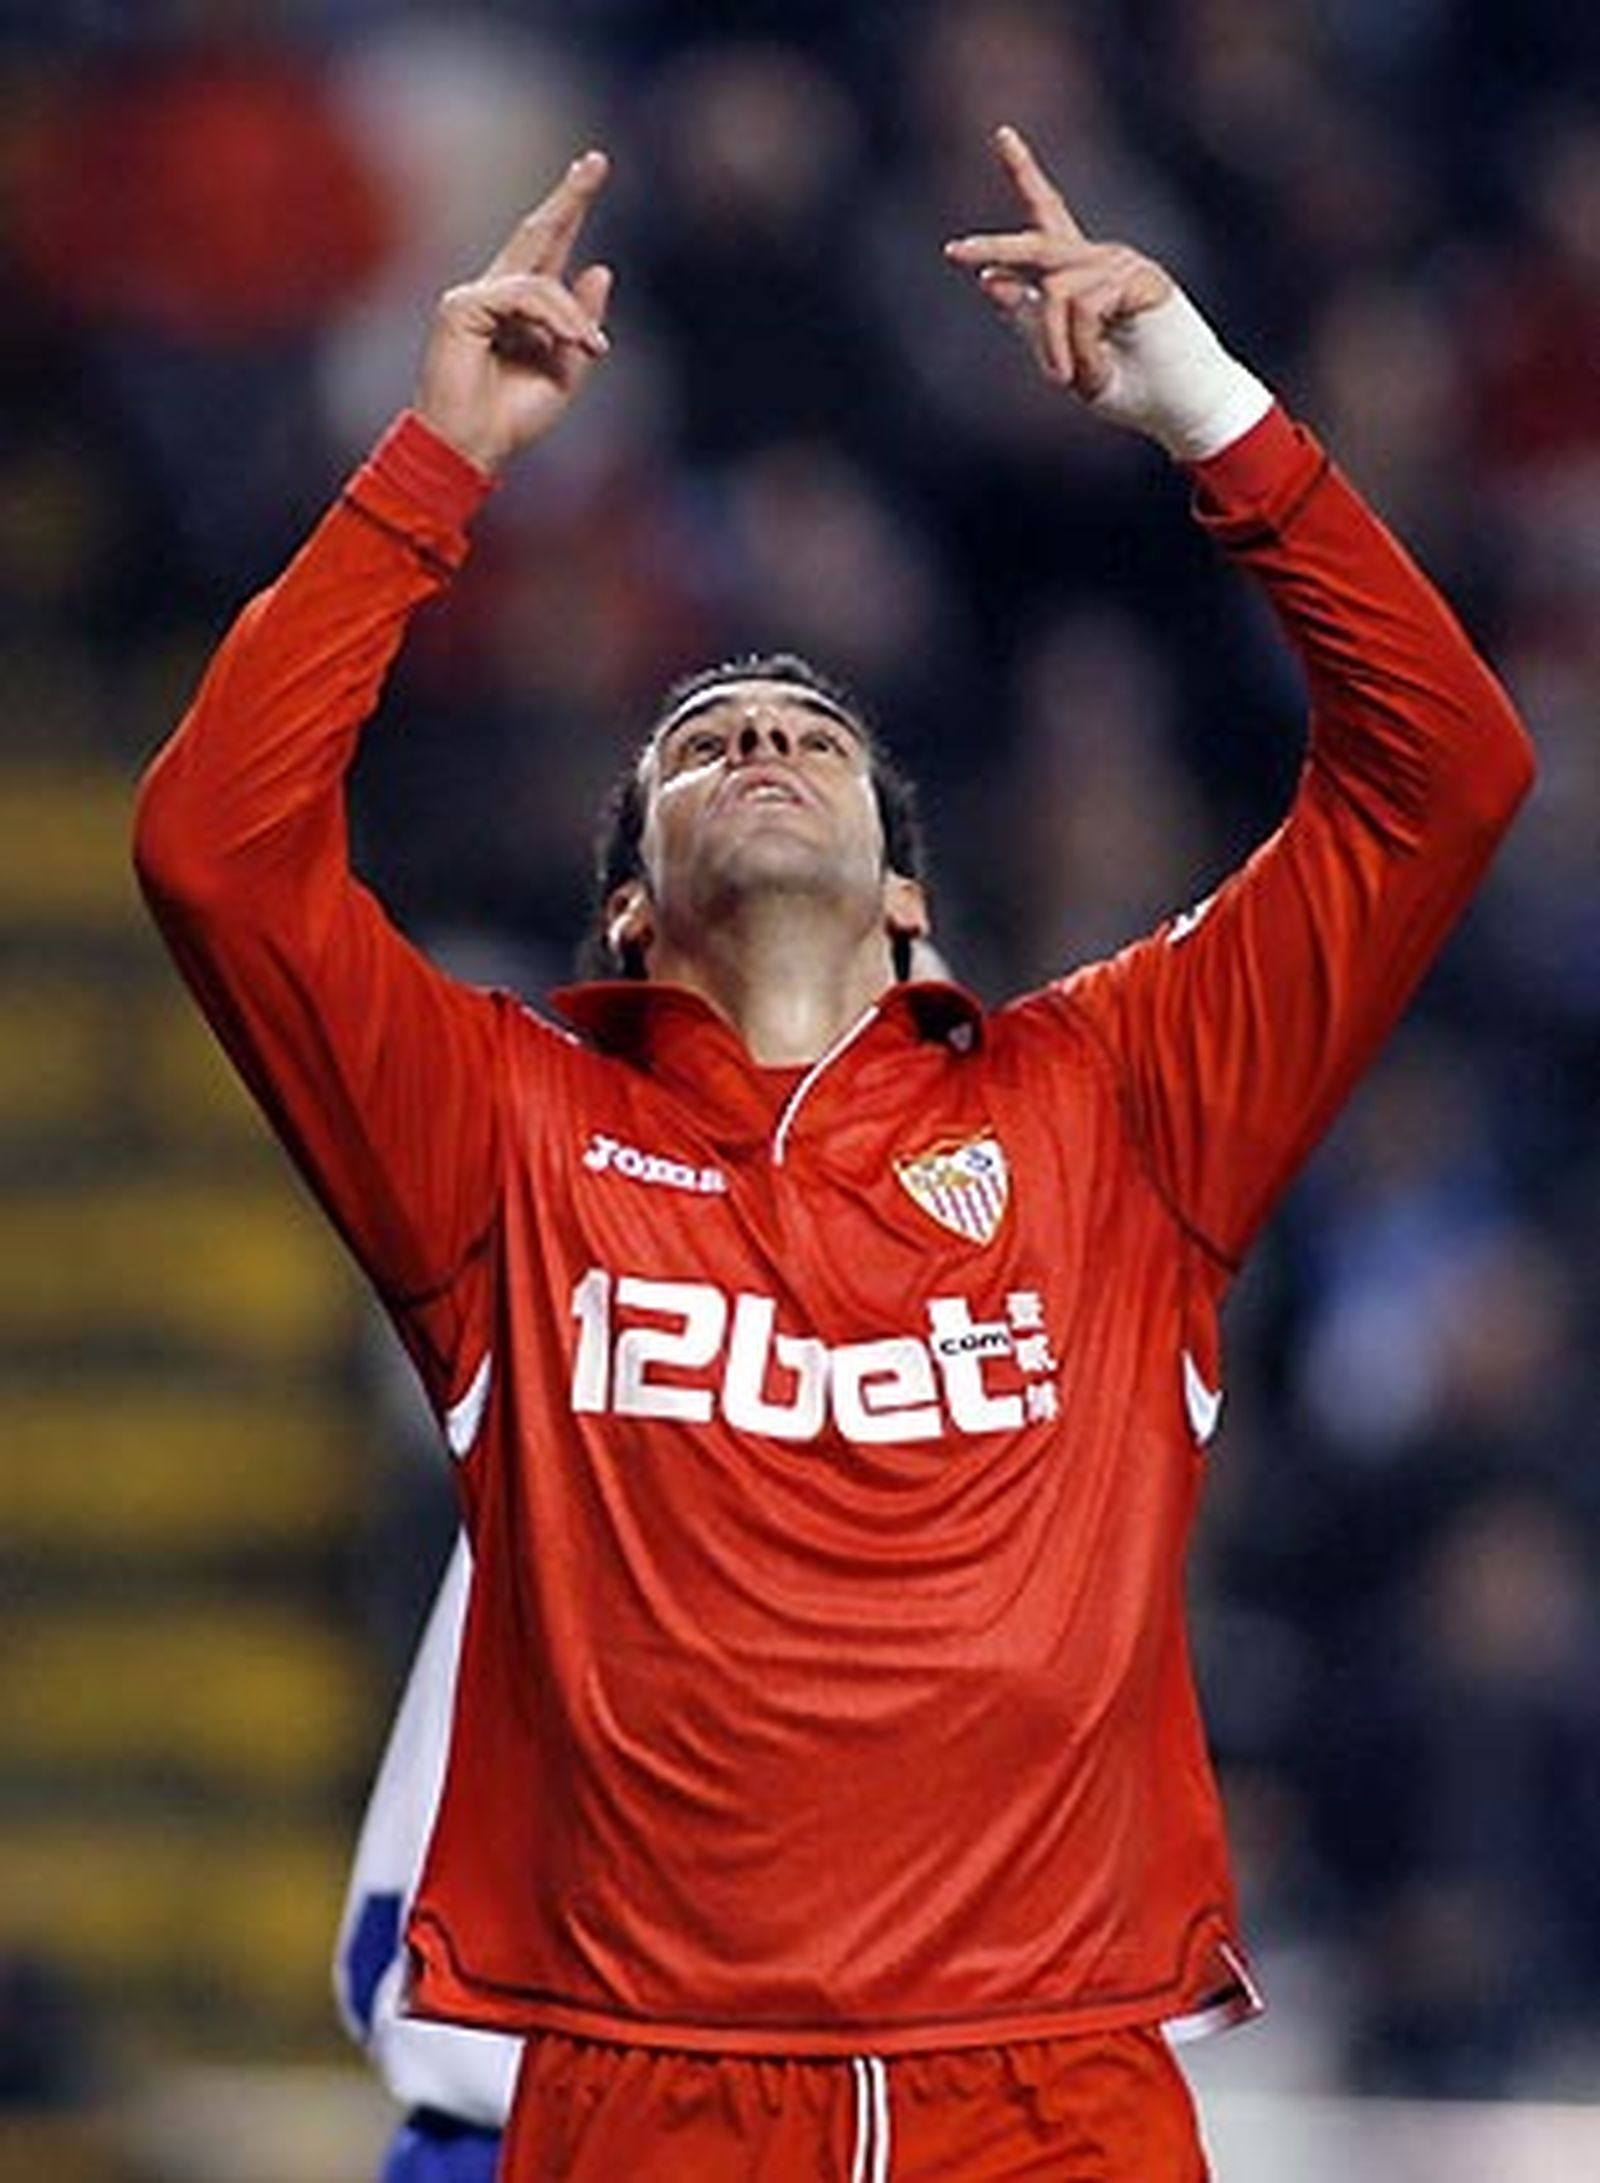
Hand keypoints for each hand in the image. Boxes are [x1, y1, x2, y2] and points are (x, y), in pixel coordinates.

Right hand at [416, 150, 612, 474]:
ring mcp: (474, 297)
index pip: (548, 249)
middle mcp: (494, 293)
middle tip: (597, 160)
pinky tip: (570, 343)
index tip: (591, 168)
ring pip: (542, 281)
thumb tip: (601, 267)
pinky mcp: (461, 307)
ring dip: (573, 317)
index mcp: (519, 309)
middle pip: (537, 233)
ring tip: (591, 350)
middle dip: (569, 198)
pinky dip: (554, 318)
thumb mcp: (564, 371)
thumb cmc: (510, 419)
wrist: (471, 448)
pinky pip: (524, 296)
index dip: (569, 211)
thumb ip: (580, 324)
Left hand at [945, 126, 1271, 460]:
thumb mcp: (1063, 357)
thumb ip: (1028, 321)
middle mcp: (1099, 258)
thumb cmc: (1130, 387)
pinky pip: (1083, 308)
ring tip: (1064, 380)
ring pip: (1056, 292)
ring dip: (1051, 344)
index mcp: (1080, 271)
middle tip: (954, 252)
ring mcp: (1121, 265)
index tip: (1001, 134)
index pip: (1049, 213)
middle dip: (994, 248)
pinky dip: (1076, 347)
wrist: (1179, 405)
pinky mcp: (1139, 280)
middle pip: (1038, 243)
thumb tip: (987, 281)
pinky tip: (1087, 370)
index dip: (1024, 174)